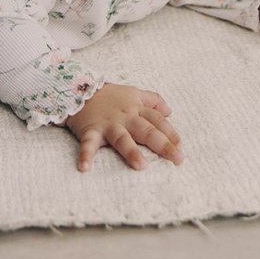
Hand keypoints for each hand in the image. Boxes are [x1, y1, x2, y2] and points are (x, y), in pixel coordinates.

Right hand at [65, 83, 184, 172]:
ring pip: (122, 138)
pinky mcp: (90, 130)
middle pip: (146, 130)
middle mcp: (125, 117)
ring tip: (142, 166)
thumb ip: (152, 100)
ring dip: (131, 151)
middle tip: (178, 159)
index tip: (181, 146)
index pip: (157, 120)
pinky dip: (86, 155)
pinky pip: (88, 144)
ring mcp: (108, 124)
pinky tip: (85, 168)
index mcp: (136, 108)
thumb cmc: (109, 96)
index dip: (170, 132)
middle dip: (163, 144)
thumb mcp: (133, 93)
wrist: (78, 89)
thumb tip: (170, 111)